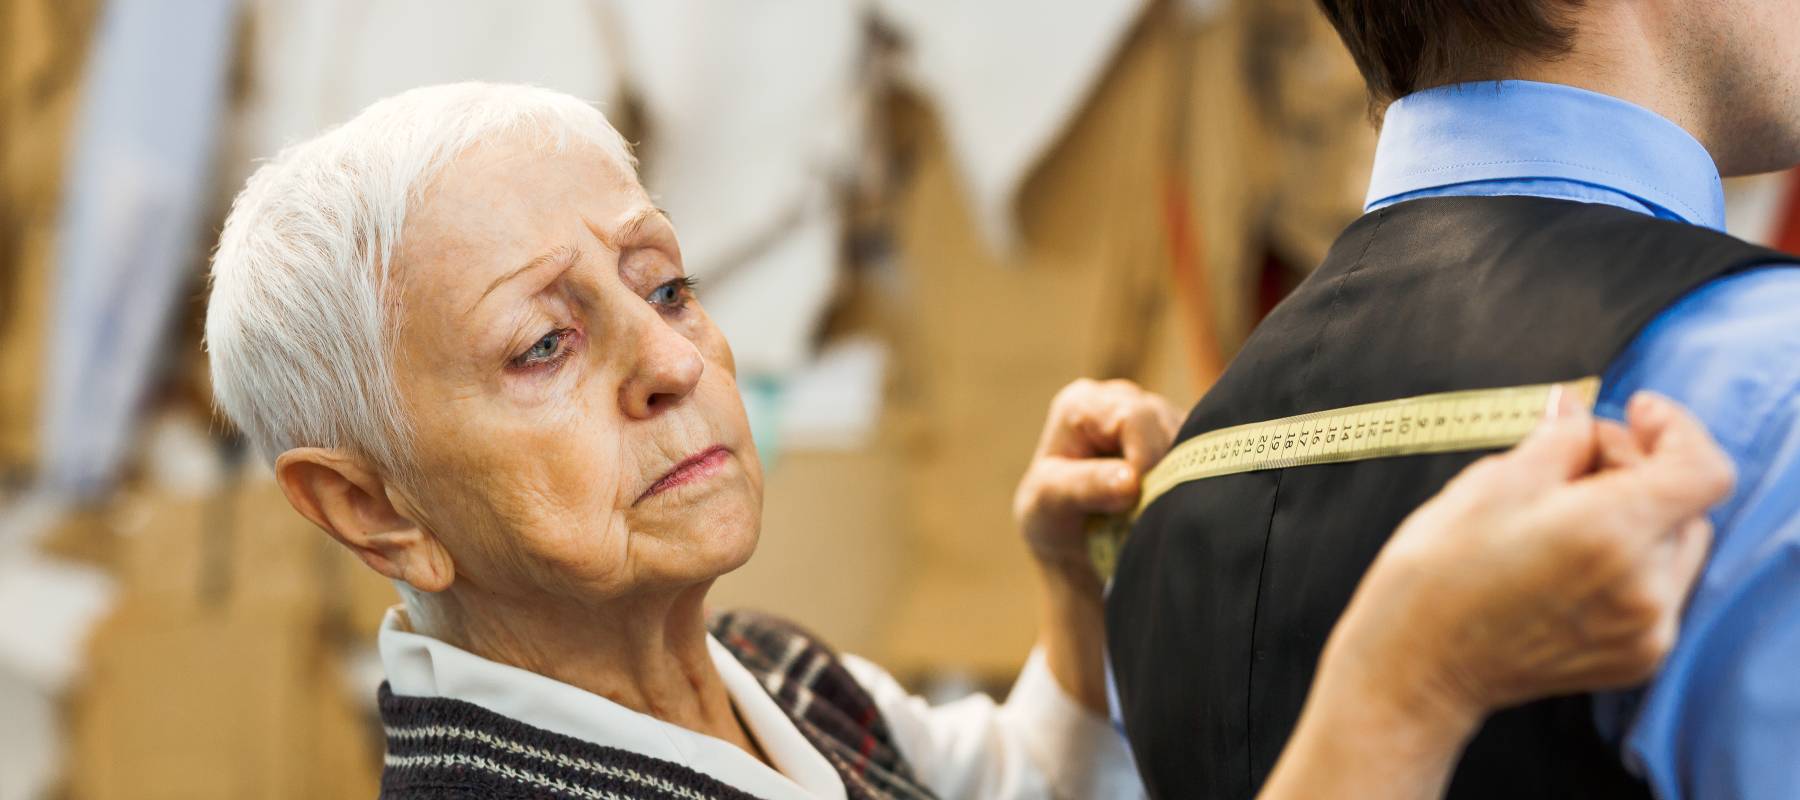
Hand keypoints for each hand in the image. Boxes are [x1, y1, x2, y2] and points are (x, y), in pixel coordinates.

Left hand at [1013, 378, 1181, 575]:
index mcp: (1083, 402)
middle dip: (1166, 469)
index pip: (1133, 418)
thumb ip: (1085, 486)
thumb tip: (1130, 479)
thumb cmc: (1053, 515)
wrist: (1074, 539)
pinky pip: (1207, 453)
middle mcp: (1122, 399)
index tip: (1141, 499)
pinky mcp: (1182, 438)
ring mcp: (1156, 415)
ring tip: (1159, 509)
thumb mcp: (1050, 503)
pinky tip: (1178, 503)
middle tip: (1154, 510)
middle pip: (1167, 425)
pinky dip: (1196, 480)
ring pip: (1193, 439)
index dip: (1146, 458)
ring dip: (1182, 477)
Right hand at [1326, 390, 1733, 732]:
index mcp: (1608, 531)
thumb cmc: (1436, 574)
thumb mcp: (1489, 483)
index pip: (1701, 468)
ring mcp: (1646, 630)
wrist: (1415, 664)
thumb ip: (1557, 438)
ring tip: (1566, 515)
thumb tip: (1579, 411)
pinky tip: (1572, 560)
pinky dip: (1631, 561)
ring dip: (1640, 515)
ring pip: (1676, 545)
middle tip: (1572, 462)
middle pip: (1685, 503)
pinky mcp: (1637, 656)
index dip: (1676, 428)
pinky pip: (1661, 589)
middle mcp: (1643, 587)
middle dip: (1638, 469)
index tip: (1636, 412)